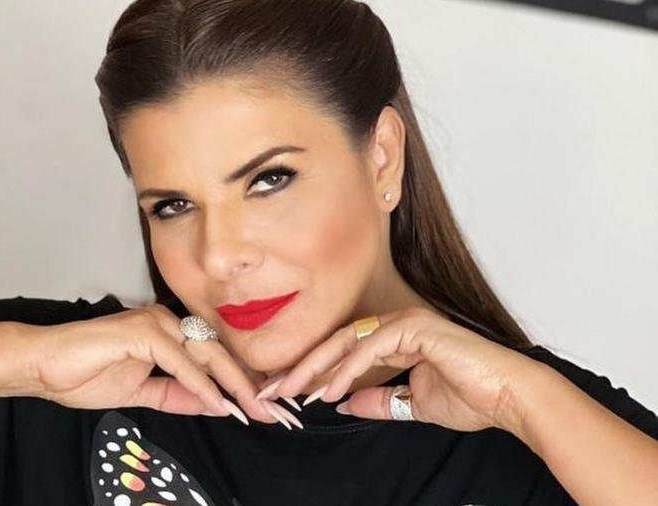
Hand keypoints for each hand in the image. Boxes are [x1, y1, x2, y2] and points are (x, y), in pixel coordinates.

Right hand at [29, 304, 278, 424]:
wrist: (43, 366)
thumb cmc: (83, 373)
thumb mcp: (142, 392)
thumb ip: (178, 395)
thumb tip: (213, 404)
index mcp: (168, 332)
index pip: (213, 357)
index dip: (240, 383)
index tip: (263, 409)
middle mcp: (167, 322)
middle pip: (218, 354)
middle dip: (248, 385)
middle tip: (274, 412)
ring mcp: (154, 323)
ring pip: (205, 354)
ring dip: (233, 385)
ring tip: (254, 410)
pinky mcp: (141, 331)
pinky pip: (179, 360)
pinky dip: (199, 384)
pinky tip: (217, 404)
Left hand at [267, 307, 538, 431]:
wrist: (509, 398)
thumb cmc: (472, 398)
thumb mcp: (412, 405)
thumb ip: (379, 401)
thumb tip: (345, 405)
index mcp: (396, 338)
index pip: (344, 351)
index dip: (313, 371)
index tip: (287, 391)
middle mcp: (398, 324)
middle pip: (337, 342)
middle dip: (303, 366)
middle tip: (274, 388)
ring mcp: (407, 322)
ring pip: (347, 341)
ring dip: (317, 367)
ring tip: (292, 390)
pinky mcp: (416, 328)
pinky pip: (371, 349)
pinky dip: (347, 370)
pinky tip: (329, 390)